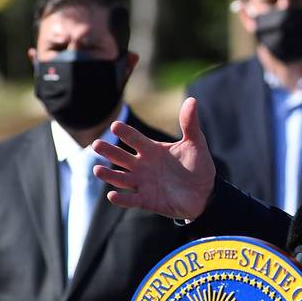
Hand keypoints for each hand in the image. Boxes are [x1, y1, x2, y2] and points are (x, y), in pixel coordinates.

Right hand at [93, 97, 215, 220]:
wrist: (205, 193)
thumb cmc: (198, 166)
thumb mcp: (196, 144)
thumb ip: (189, 124)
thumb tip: (192, 100)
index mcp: (152, 150)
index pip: (135, 139)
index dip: (126, 132)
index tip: (115, 125)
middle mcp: (143, 165)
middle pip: (121, 157)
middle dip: (109, 151)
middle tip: (96, 144)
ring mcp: (143, 183)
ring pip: (120, 178)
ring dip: (109, 175)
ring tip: (97, 170)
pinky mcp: (146, 200)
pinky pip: (131, 200)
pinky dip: (121, 199)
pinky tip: (112, 195)